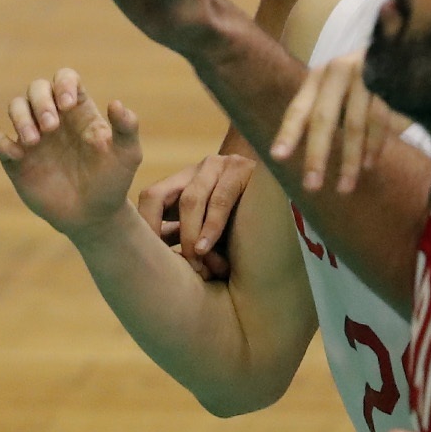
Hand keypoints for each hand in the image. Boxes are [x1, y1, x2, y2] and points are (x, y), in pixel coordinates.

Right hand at [0, 67, 141, 239]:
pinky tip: (18, 155)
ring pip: (16, 107)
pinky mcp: (17, 161)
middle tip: (51, 127)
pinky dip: (2, 143)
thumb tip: (116, 104)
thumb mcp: (127, 155)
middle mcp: (54, 118)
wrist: (93, 217)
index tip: (68, 105)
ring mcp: (34, 138)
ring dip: (21, 117)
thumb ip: (127, 128)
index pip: (65, 79)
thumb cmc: (112, 182)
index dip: (63, 84)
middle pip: (37, 87)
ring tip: (34, 141)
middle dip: (40, 100)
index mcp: (79, 110)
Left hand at [137, 151, 255, 281]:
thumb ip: (178, 239)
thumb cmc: (240, 243)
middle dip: (156, 232)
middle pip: (157, 195)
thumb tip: (144, 253)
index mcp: (185, 185)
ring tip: (196, 262)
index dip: (144, 227)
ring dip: (190, 235)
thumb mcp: (202, 240)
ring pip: (190, 199)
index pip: (150, 199)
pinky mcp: (243, 169)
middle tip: (168, 265)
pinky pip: (220, 199)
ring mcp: (220, 165)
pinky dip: (211, 226)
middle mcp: (198, 171)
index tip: (144, 260)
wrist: (286, 231)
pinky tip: (208, 248)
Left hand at [270, 54, 399, 194]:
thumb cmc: (359, 81)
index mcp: (318, 76)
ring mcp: (364, 75)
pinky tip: (369, 165)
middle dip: (317, 155)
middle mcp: (338, 72)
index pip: (299, 108)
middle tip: (311, 185)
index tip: (277, 157)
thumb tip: (290, 152)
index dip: (288, 133)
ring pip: (353, 125)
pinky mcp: (388, 82)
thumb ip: (319, 112)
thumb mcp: (335, 89)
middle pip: (323, 119)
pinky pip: (379, 122)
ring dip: (349, 161)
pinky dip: (374, 147)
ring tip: (345, 187)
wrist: (399, 54)